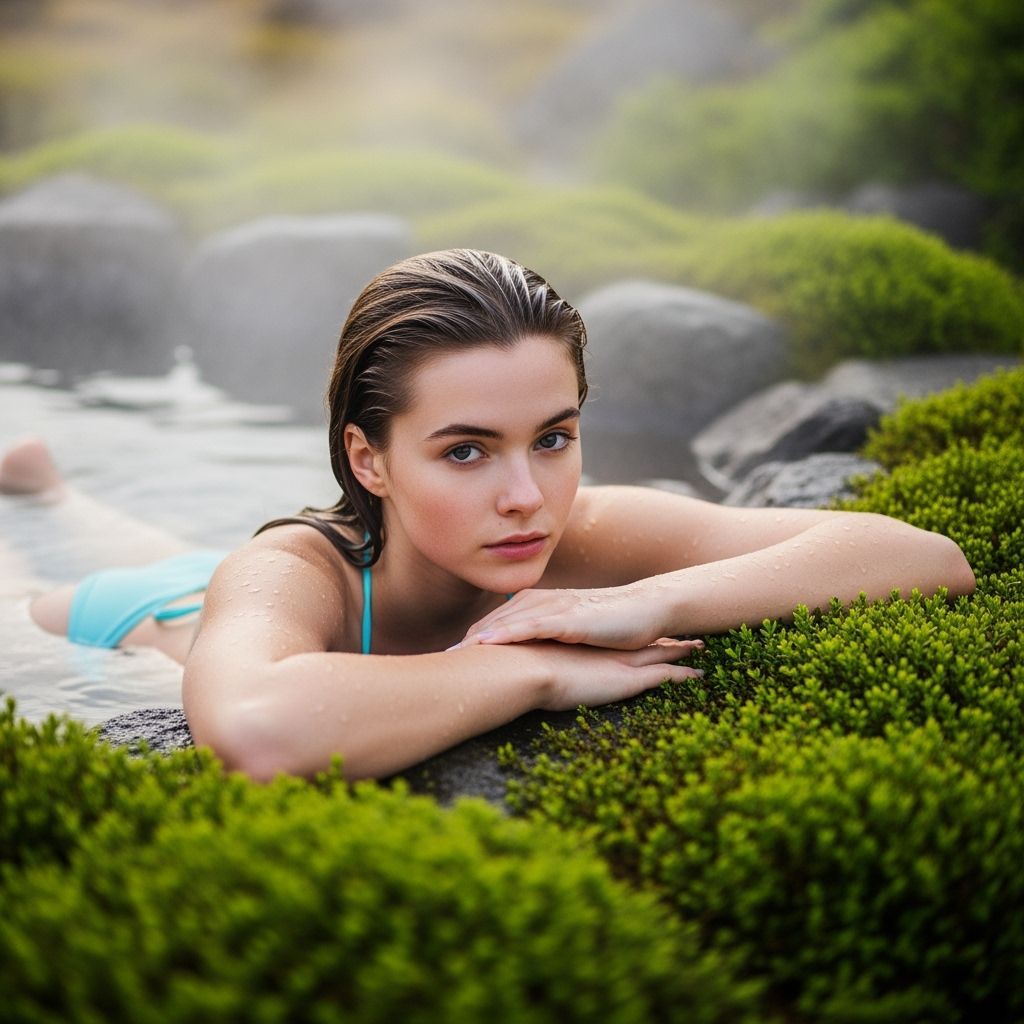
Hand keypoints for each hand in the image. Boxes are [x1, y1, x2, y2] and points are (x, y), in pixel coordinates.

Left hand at [455, 584, 681, 651]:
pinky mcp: (569, 619)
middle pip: (495, 621)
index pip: (498, 621)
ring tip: (453, 654)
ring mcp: (555, 608)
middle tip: (440, 659)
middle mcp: (543, 601)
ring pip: (506, 623)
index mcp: (541, 604)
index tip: (451, 657)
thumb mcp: (574, 630)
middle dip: (467, 640)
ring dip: (478, 638)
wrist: (647, 609)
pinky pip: (530, 627)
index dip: (474, 638)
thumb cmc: (613, 624)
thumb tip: (533, 655)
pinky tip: (485, 644)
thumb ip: (551, 636)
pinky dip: (506, 634)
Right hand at [529, 638, 703, 711]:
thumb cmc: (513, 665)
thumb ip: (524, 654)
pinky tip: (700, 676)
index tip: (642, 629)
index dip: (628, 632)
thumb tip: (503, 650)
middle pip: (641, 639)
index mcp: (582, 640)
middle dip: (663, 637)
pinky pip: (664, 676)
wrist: (522, 669)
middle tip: (686, 636)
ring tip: (700, 647)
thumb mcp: (520, 655)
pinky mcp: (626, 679)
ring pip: (659, 653)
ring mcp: (618, 661)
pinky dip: (682, 675)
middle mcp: (604, 647)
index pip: (610, 634)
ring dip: (678, 650)